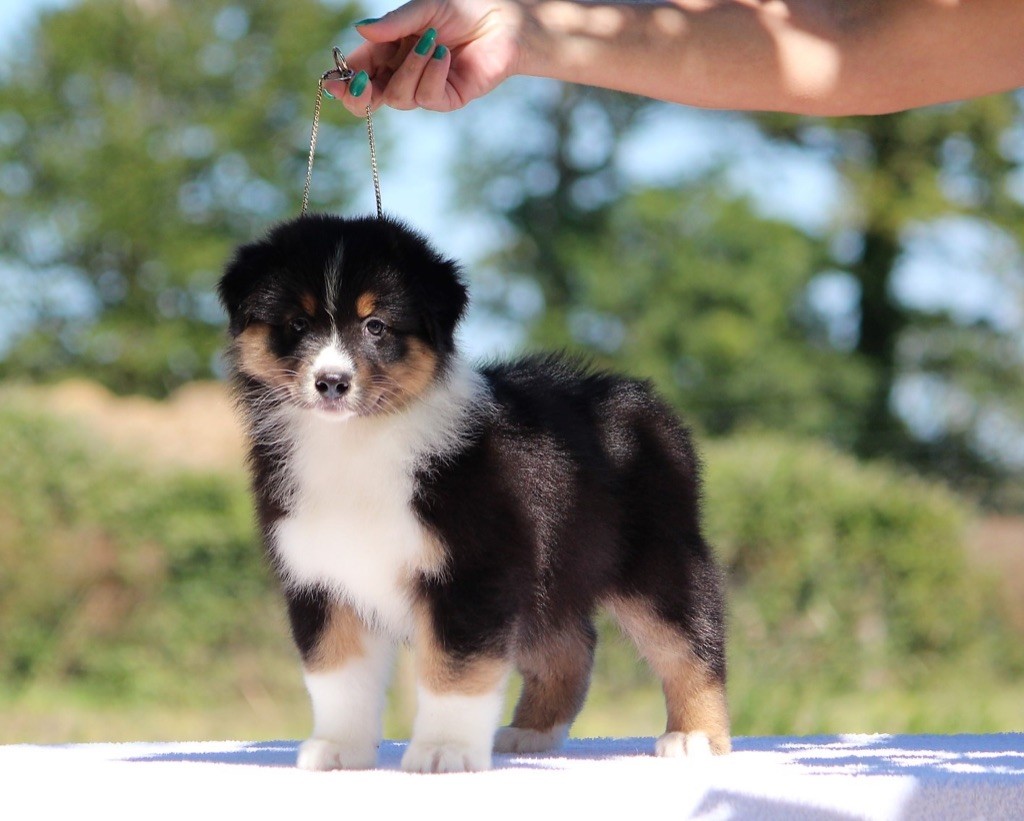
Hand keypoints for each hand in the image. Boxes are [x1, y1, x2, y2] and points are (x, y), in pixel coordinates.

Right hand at [324, 0, 523, 113]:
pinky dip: (432, 73)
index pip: (360, 72)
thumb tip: (360, 31)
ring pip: (398, 97)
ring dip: (410, 68)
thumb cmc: (461, 8)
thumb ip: (393, 23)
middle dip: (359, 95)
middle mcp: (403, 73)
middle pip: (370, 99)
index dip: (343, 82)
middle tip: (359, 84)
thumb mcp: (422, 9)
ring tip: (431, 42)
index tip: (331, 83)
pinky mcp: (447, 99)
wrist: (503, 19)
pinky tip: (445, 54)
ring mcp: (424, 88)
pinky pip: (426, 98)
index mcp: (389, 51)